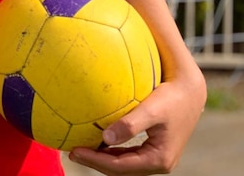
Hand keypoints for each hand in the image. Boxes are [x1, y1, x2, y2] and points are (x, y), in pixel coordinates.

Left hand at [68, 72, 205, 174]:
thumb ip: (130, 125)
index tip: (74, 150)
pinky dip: (110, 151)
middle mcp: (158, 163)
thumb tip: (105, 138)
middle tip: (71, 152)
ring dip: (101, 158)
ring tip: (79, 148)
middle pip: (120, 170)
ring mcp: (156, 157)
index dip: (95, 161)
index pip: (120, 166)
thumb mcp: (151, 110)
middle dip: (95, 163)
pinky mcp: (153, 149)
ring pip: (123, 164)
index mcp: (159, 159)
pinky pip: (127, 154)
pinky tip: (95, 140)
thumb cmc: (171, 98)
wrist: (190, 92)